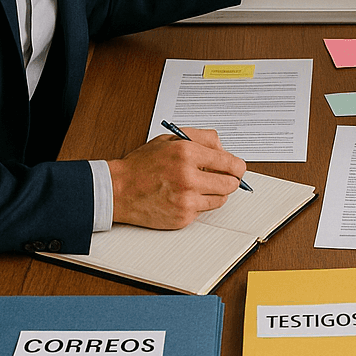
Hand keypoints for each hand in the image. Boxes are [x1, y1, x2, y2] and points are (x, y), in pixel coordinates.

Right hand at [108, 128, 246, 228]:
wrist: (118, 190)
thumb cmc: (142, 165)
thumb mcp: (170, 139)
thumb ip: (201, 138)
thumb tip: (225, 149)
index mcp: (187, 153)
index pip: (231, 163)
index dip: (237, 167)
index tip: (236, 168)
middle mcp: (188, 177)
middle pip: (231, 184)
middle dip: (229, 180)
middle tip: (220, 177)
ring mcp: (186, 200)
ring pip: (221, 199)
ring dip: (215, 192)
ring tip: (197, 186)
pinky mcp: (182, 217)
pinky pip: (204, 211)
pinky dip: (199, 204)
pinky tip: (184, 196)